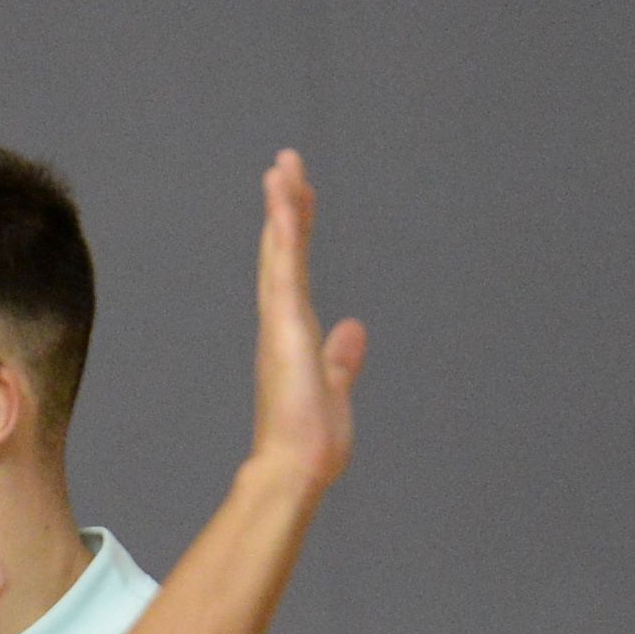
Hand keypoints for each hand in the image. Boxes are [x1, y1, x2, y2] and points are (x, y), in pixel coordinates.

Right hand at [244, 148, 368, 499]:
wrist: (295, 469)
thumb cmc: (312, 442)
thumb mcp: (335, 388)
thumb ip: (342, 357)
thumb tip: (355, 329)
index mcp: (293, 335)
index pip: (294, 272)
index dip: (295, 234)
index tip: (297, 198)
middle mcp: (282, 321)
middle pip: (283, 251)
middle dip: (284, 206)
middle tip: (284, 165)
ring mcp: (280, 319)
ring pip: (281, 249)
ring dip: (282, 205)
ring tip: (283, 164)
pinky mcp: (284, 323)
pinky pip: (285, 265)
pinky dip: (283, 229)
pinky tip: (283, 197)